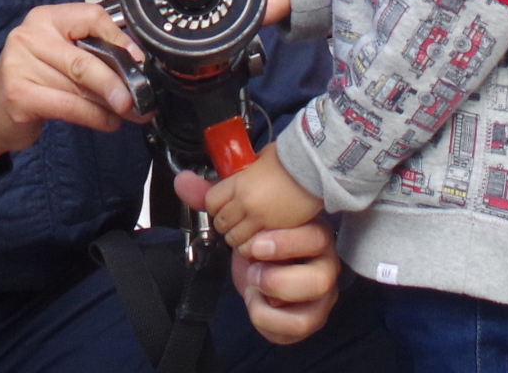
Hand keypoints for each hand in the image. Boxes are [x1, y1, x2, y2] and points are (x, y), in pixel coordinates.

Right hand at [0, 2, 140, 172]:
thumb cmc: (33, 79)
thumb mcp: (59, 56)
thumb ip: (90, 53)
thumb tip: (135, 66)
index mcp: (45, 18)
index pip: (90, 16)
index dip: (118, 39)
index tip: (137, 60)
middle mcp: (29, 36)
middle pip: (86, 57)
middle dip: (118, 81)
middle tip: (139, 99)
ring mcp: (20, 65)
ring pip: (80, 87)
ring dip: (110, 105)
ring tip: (127, 114)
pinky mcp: (19, 96)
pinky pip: (69, 106)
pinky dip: (95, 117)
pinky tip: (108, 122)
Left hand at [175, 170, 341, 344]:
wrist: (267, 278)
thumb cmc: (261, 246)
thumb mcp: (241, 222)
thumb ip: (213, 200)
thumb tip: (183, 181)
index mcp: (312, 234)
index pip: (315, 236)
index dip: (286, 243)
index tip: (255, 246)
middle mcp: (325, 265)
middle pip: (321, 278)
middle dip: (279, 279)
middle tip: (253, 272)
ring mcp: (322, 296)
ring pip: (311, 311)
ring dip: (274, 301)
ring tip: (253, 287)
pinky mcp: (311, 318)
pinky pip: (298, 327)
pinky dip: (270, 321)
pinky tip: (256, 304)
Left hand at [200, 143, 321, 246]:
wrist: (315, 169)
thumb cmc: (291, 159)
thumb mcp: (258, 158)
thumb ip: (243, 172)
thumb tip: (232, 176)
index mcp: (239, 182)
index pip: (210, 202)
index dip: (214, 206)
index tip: (220, 207)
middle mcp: (246, 202)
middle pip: (221, 223)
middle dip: (225, 224)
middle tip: (234, 221)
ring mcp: (260, 218)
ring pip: (234, 239)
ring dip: (237, 238)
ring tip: (246, 233)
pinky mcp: (275, 231)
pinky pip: (253, 247)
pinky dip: (251, 246)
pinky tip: (258, 240)